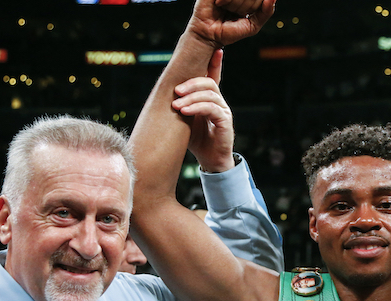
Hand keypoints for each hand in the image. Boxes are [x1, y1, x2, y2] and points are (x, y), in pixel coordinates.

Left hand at [172, 50, 234, 171]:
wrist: (211, 161)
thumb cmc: (197, 141)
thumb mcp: (186, 120)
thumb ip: (181, 106)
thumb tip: (164, 94)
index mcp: (210, 100)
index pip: (214, 77)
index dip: (215, 63)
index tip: (215, 49)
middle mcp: (219, 102)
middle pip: (209, 82)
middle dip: (191, 83)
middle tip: (175, 91)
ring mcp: (224, 111)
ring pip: (209, 94)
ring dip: (190, 97)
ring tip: (176, 105)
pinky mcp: (225, 122)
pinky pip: (212, 109)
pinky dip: (197, 108)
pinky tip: (184, 111)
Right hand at [189, 0, 275, 46]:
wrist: (209, 35)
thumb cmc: (230, 31)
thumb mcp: (254, 25)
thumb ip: (266, 11)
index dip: (254, 5)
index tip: (243, 14)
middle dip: (244, 5)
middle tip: (233, 13)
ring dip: (234, 3)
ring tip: (225, 9)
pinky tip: (219, 4)